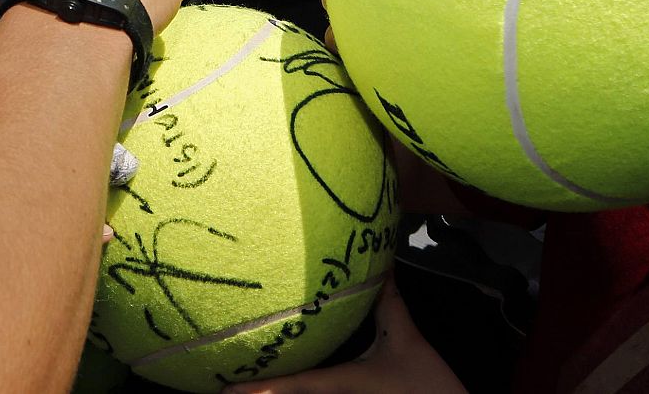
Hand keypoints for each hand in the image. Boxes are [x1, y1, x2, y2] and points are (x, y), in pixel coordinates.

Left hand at [222, 280, 465, 393]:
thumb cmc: (428, 383)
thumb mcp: (406, 339)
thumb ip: (389, 303)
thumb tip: (379, 266)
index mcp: (342, 382)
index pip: (294, 385)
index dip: (258, 388)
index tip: (226, 387)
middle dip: (255, 393)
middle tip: (221, 387)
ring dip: (276, 391)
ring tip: (240, 386)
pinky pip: (322, 392)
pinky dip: (297, 388)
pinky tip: (283, 384)